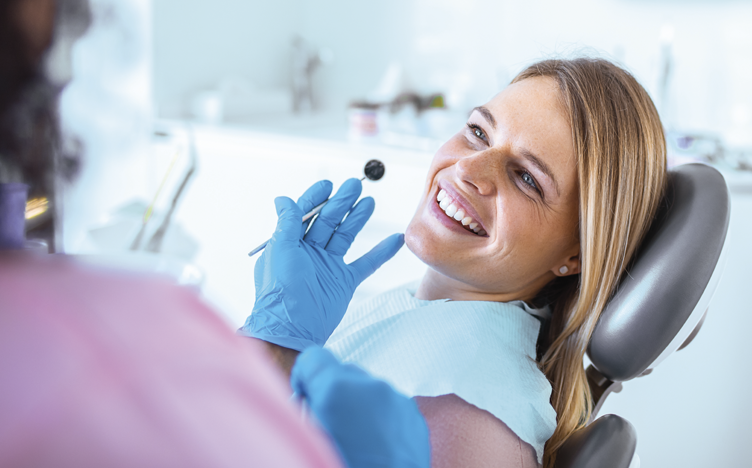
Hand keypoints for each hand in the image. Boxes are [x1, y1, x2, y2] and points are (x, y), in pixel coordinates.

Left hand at [240, 178, 403, 351]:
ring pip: (346, 236)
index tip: (329, 184)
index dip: (316, 198)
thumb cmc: (281, 290)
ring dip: (357, 218)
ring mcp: (328, 267)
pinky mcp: (344, 282)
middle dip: (341, 202)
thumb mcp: (281, 250)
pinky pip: (366, 263)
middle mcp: (309, 253)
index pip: (305, 214)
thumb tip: (282, 200)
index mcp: (291, 244)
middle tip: (355, 185)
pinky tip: (395, 240)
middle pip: (328, 221)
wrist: (292, 328)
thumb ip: (286, 223)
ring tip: (369, 201)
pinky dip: (381, 252)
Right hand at [291, 347, 430, 467]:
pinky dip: (379, 418)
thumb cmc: (341, 463)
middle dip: (333, 394)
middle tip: (330, 428)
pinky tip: (375, 446)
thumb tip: (306, 400)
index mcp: (337, 390)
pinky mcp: (414, 417)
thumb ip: (305, 409)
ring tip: (355, 442)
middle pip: (343, 373)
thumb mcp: (308, 435)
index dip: (305, 380)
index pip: (313, 358)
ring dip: (358, 406)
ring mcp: (397, 400)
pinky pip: (389, 405)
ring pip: (368, 389)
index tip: (305, 402)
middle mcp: (370, 387)